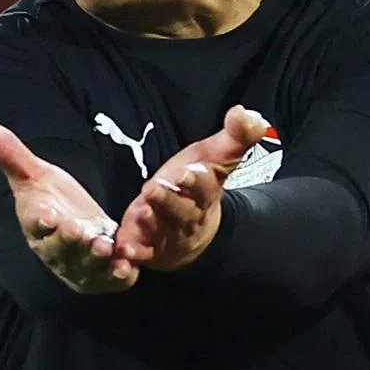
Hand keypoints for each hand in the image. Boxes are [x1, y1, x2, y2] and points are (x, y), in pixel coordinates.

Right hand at [0, 119, 137, 293]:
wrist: (82, 226)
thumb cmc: (52, 199)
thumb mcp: (31, 173)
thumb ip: (4, 150)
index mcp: (37, 224)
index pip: (36, 224)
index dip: (42, 222)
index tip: (48, 216)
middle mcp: (56, 250)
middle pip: (62, 249)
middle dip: (71, 242)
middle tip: (81, 232)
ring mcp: (81, 267)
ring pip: (88, 267)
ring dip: (96, 260)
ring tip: (107, 248)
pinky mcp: (106, 277)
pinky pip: (113, 280)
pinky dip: (121, 275)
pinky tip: (130, 266)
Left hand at [114, 105, 267, 270]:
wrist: (194, 230)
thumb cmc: (198, 186)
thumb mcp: (216, 157)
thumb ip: (235, 136)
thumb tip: (246, 113)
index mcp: (206, 196)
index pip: (206, 188)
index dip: (199, 181)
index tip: (192, 170)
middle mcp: (189, 218)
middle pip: (181, 212)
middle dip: (169, 201)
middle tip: (153, 188)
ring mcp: (168, 237)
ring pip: (160, 232)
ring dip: (150, 225)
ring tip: (140, 213)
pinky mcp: (148, 250)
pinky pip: (141, 255)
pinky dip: (133, 255)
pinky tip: (123, 250)